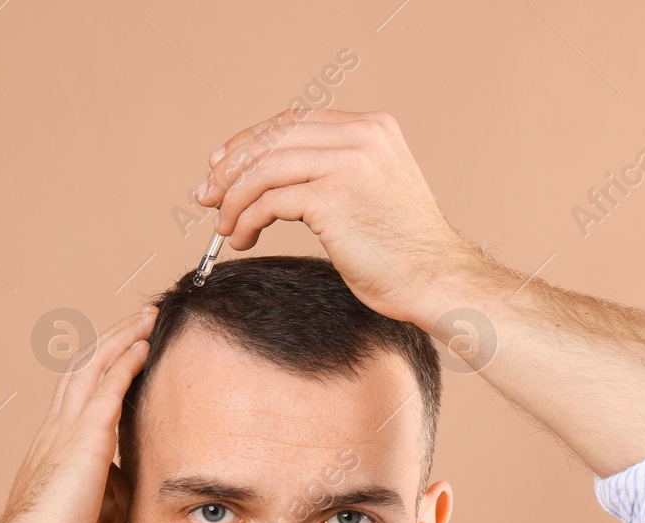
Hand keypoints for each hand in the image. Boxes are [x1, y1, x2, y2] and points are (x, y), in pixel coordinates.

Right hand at [0, 305, 155, 522]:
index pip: (77, 402)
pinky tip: (144, 345)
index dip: (99, 376)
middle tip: (137, 323)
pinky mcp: (84, 438)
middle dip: (111, 344)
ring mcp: (66, 432)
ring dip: (122, 339)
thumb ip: (95, 519)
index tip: (120, 359)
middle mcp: (55, 434)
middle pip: (82, 372)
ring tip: (147, 319)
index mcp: (53, 455)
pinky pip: (108, 386)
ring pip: (93, 368)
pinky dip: (126, 361)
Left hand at [193, 109, 481, 326]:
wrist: (436, 278)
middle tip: (207, 196)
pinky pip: (267, 202)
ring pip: (263, 168)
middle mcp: (361, 136)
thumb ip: (334, 169)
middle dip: (231, 167)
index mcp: (373, 127)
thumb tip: (271, 176)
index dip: (250, 141)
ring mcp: (346, 164)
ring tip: (225, 227)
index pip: (293, 121)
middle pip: (272, 139)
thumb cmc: (403, 249)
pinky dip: (245, 220)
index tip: (221, 165)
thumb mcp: (373, 189)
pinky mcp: (332, 199)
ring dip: (233, 199)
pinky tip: (244, 238)